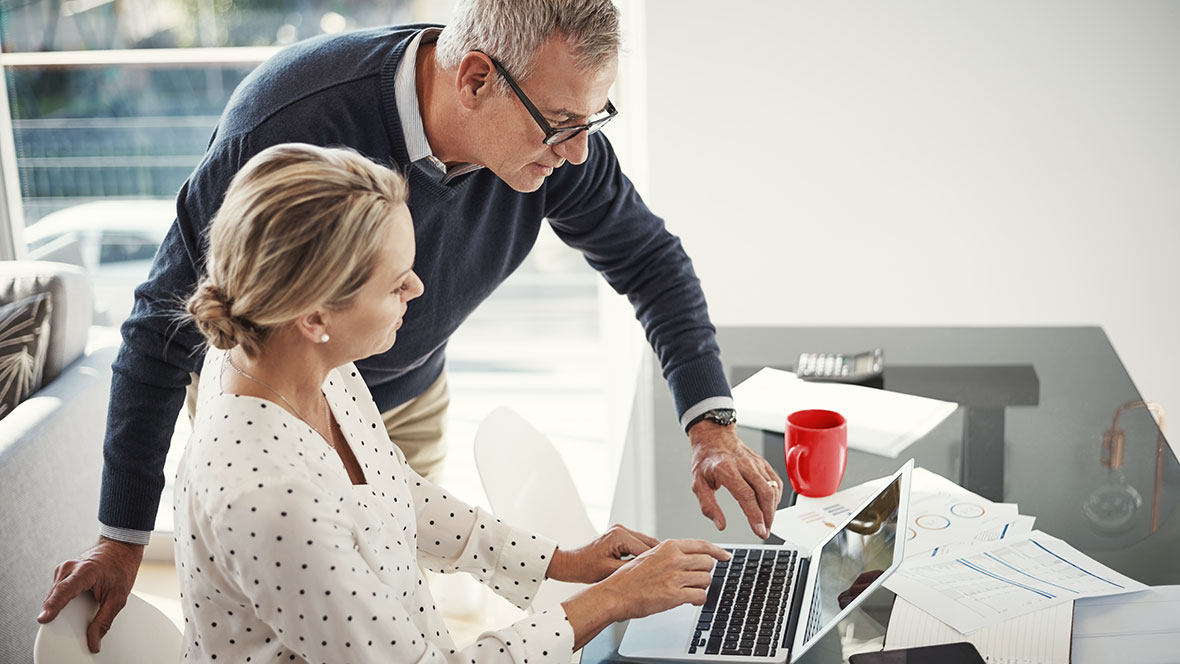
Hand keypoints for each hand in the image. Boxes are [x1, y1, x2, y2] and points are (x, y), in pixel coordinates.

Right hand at [38, 536, 143, 652]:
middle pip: (56, 596)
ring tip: (74, 612)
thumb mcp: (118, 598)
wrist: (120, 549)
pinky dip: (62, 600)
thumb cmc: (120, 569)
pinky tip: (73, 604)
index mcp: (85, 571)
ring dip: (60, 607)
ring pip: (54, 595)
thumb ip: (104, 621)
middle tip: (62, 627)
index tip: (45, 618)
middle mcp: (70, 567)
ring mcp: (64, 569)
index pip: (64, 590)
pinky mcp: (62, 573)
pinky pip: (57, 592)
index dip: (53, 606)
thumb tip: (93, 642)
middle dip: (57, 613)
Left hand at [547, 524, 659, 583]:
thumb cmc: (585, 568)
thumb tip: (650, 573)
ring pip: (645, 543)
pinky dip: (643, 554)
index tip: (668, 572)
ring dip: (652, 556)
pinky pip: (637, 544)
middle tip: (671, 570)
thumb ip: (631, 569)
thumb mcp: (610, 572)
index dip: (658, 563)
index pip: (647, 549)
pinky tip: (649, 566)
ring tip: (662, 570)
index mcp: (619, 535)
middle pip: (649, 543)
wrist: (571, 563)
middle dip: (659, 557)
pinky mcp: (619, 535)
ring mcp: (620, 531)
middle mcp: (621, 529)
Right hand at [561, 539, 729, 648]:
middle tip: (695, 579)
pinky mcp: (674, 595)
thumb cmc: (629, 577)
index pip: (702, 545)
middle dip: (704, 572)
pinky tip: (689, 600)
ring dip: (701, 587)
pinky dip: (698, 599)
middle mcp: (674, 559)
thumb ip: (670, 554)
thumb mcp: (650, 555)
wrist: (615, 594)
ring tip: (688, 590)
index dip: (718, 551)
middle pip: (708, 562)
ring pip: (706, 579)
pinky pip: (700, 596)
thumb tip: (691, 558)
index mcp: (668, 546)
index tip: (726, 556)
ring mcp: (675, 576)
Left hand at [688, 422, 782, 537]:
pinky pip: (776, 482)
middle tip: (764, 531)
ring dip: (772, 509)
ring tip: (767, 524)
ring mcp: (756, 463)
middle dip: (768, 516)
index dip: (755, 515)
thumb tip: (720, 525)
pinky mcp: (763, 463)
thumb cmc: (706, 460)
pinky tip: (770, 508)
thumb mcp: (697, 483)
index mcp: (727, 469)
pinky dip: (776, 497)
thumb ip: (708, 506)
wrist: (714, 437)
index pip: (746, 495)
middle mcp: (744, 464)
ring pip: (773, 488)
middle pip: (764, 492)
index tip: (759, 530)